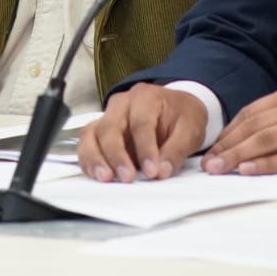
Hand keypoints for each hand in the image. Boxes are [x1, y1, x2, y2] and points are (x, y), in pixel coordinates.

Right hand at [77, 83, 205, 182]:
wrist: (176, 109)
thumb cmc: (181, 116)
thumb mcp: (190, 130)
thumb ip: (176, 150)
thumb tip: (162, 170)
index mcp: (145, 97)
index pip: (140, 122)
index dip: (145, 148)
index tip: (152, 171)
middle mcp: (121, 104)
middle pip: (110, 127)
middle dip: (116, 155)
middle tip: (127, 177)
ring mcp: (107, 117)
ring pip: (91, 134)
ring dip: (96, 158)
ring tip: (105, 178)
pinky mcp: (100, 132)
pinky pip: (87, 144)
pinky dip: (89, 161)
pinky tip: (97, 175)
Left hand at [203, 84, 276, 174]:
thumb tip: (258, 128)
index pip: (251, 112)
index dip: (229, 130)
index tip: (214, 146)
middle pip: (251, 127)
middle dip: (226, 145)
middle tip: (207, 162)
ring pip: (263, 141)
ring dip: (237, 156)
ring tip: (219, 169)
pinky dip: (264, 164)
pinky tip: (247, 171)